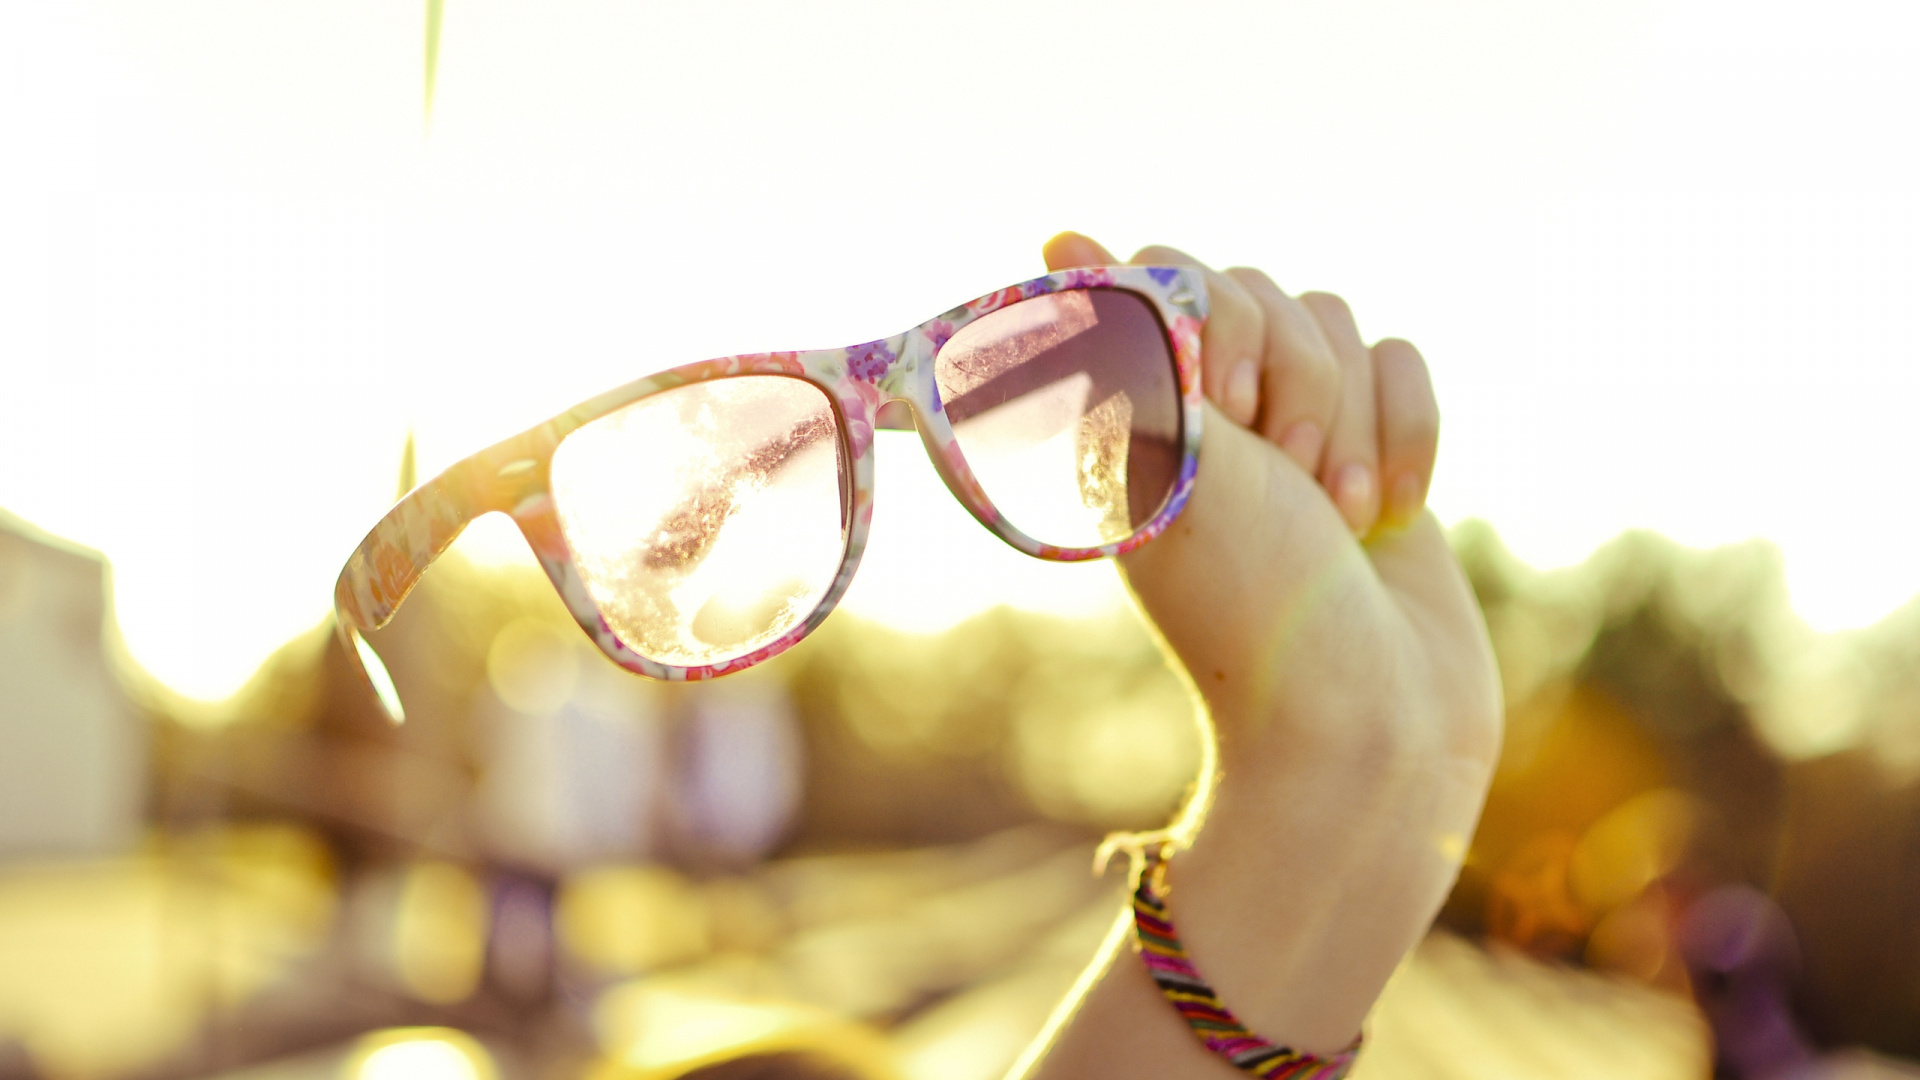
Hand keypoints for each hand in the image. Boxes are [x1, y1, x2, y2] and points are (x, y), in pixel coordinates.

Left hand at [1024, 235, 1503, 1075]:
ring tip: (1337, 520)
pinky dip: (1409, 432)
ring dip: (1352, 424)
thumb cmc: (1249, 600)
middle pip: (1266, 293)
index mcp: (1134, 409)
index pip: (1171, 271)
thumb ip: (1122, 347)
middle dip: (1297, 391)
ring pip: (1341, 324)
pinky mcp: (1372, 449)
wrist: (1364, 719)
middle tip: (1291, 491)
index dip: (1216, 329)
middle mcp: (1207, 413)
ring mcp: (1294, 432)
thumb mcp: (1168, 464)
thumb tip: (1058, 236)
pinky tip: (1391, 516)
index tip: (1227, 421)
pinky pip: (1403, 361)